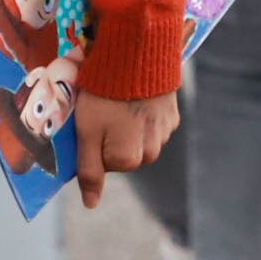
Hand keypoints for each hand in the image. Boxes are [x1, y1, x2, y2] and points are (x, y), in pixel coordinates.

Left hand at [72, 89, 179, 210]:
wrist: (137, 55)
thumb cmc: (104, 94)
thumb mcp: (87, 131)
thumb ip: (89, 170)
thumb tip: (91, 204)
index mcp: (128, 159)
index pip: (104, 163)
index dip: (92, 141)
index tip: (89, 121)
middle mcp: (151, 151)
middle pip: (124, 152)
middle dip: (111, 134)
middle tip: (102, 107)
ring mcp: (165, 132)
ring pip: (139, 137)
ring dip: (128, 122)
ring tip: (118, 97)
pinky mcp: (172, 114)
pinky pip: (153, 120)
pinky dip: (142, 110)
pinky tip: (134, 93)